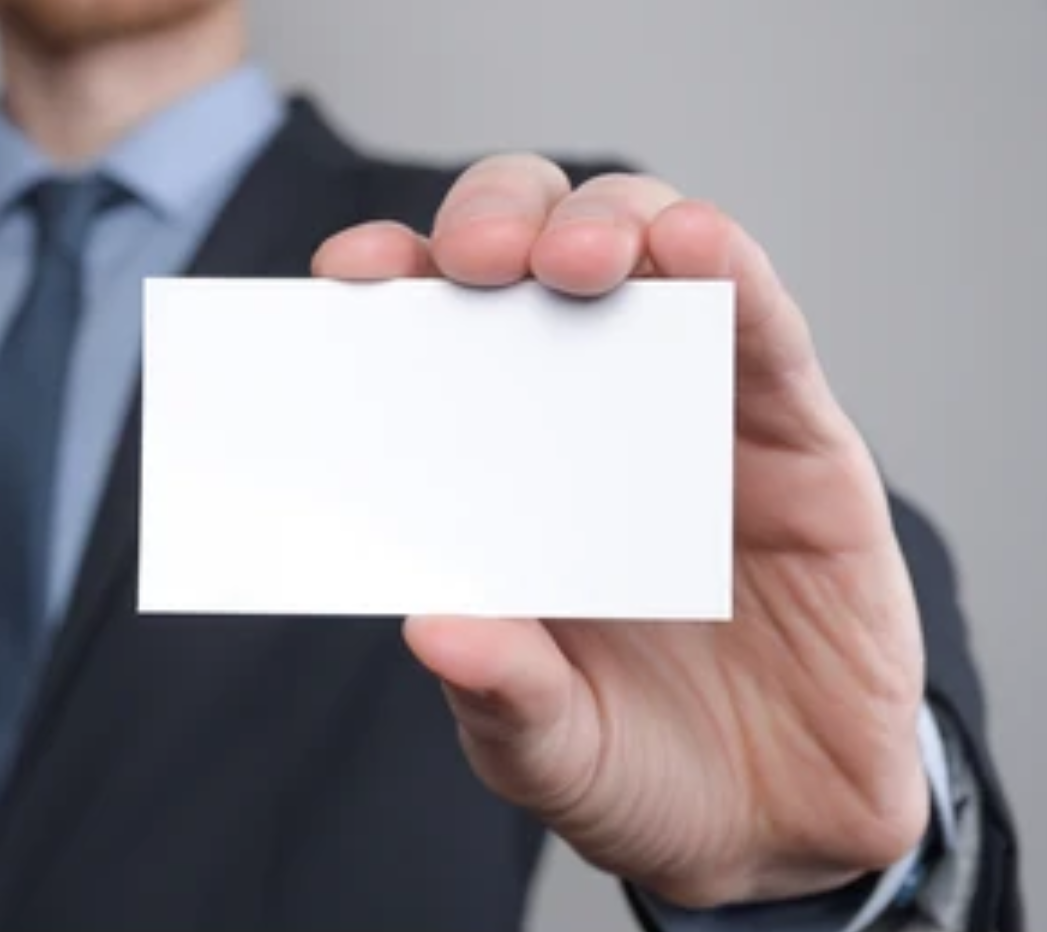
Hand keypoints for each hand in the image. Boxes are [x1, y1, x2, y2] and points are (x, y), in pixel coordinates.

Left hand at [311, 157, 927, 907]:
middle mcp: (585, 415)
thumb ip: (501, 691)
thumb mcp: (547, 748)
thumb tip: (436, 628)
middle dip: (497, 226)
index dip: (390, 286)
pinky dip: (734, 276)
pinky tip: (696, 250)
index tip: (348, 273)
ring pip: (650, 257)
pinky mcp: (800, 438)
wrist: (777, 829)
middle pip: (533, 257)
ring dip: (610, 226)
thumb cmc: (635, 764)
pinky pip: (769, 332)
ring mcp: (694, 413)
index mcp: (496, 471)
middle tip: (473, 263)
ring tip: (577, 259)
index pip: (433, 339)